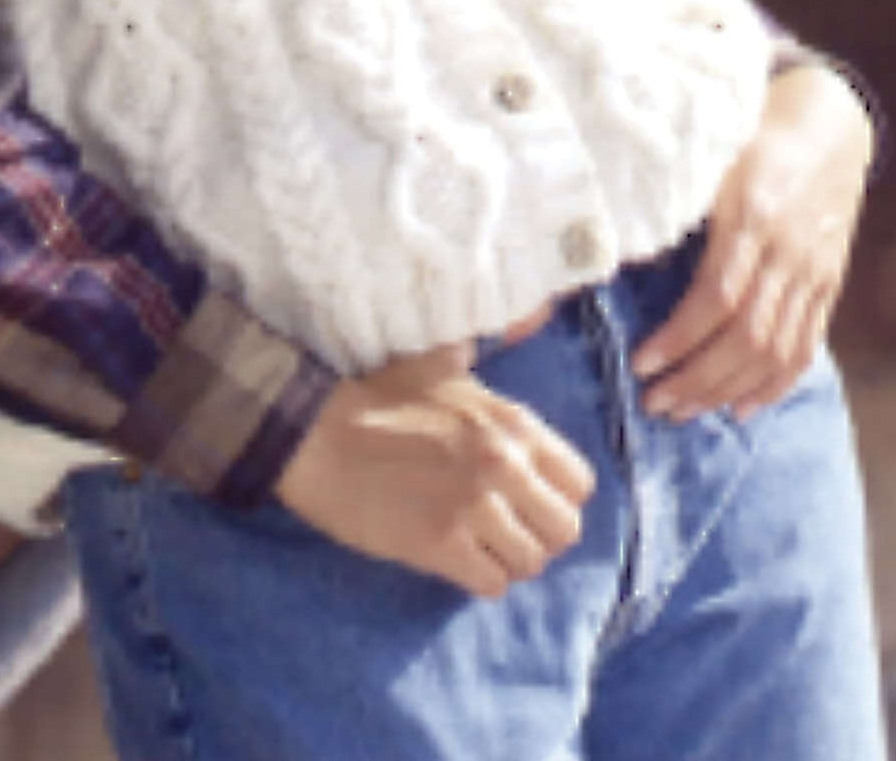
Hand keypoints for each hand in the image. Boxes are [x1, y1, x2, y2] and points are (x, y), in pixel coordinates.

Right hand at [273, 341, 594, 598]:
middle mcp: (503, 464)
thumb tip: (534, 310)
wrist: (315, 432)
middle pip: (564, 530)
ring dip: (506, 559)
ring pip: (530, 563)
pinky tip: (455, 558)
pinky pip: (491, 585)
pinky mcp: (440, 545)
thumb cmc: (376, 396)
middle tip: (505, 530)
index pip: (580, 483)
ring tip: (477, 545)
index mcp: (511, 422)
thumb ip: (486, 353)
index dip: (556, 494)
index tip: (528, 497)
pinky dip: (477, 578)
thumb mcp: (440, 364)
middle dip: (538, 534)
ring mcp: (474, 507)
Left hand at [632, 64, 873, 422]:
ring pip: (776, 351)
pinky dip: (775, 385)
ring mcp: (813, 273)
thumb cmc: (749, 136)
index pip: (717, 296)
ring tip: (683, 410)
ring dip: (728, 390)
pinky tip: (742, 409)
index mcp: (752, 215)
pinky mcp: (828, 285)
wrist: (827, 124)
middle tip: (654, 403)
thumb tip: (614, 240)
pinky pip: (806, 347)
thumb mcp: (709, 155)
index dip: (679, 337)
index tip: (641, 363)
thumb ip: (673, 197)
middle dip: (697, 378)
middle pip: (746, 337)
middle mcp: (787, 251)